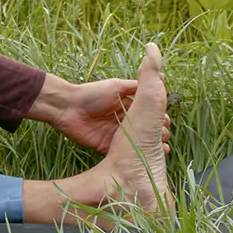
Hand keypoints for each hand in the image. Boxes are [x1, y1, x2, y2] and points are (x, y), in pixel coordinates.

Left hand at [43, 77, 171, 154]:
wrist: (67, 107)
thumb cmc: (92, 93)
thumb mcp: (116, 86)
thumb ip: (136, 87)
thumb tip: (159, 77)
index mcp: (127, 105)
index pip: (148, 112)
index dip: (159, 117)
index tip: (166, 120)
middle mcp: (124, 120)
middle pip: (146, 128)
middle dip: (158, 132)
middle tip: (164, 134)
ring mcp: (117, 134)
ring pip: (139, 141)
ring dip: (152, 144)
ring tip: (162, 147)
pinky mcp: (108, 146)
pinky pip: (125, 152)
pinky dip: (138, 154)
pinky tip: (150, 155)